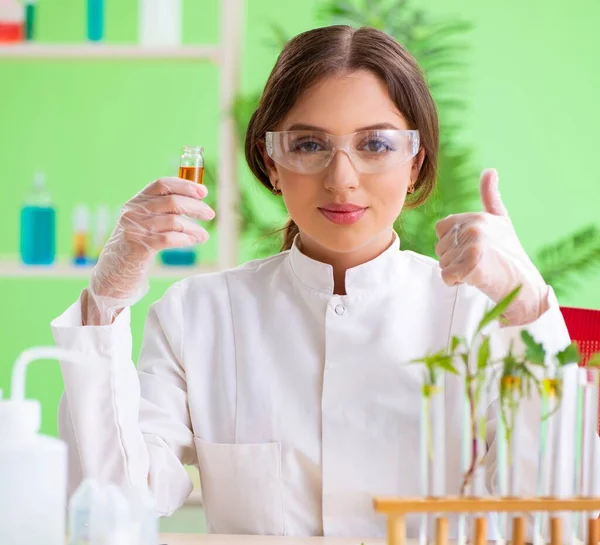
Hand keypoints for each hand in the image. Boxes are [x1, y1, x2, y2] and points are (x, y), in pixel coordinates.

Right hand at [85, 177, 214, 324]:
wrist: (113, 272)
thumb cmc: (135, 245)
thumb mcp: (143, 222)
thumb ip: (161, 210)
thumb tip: (194, 201)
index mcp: (136, 201)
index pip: (162, 184)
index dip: (185, 185)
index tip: (203, 191)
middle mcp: (133, 211)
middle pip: (172, 201)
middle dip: (196, 207)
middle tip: (210, 214)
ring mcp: (135, 228)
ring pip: (174, 221)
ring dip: (194, 228)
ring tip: (203, 236)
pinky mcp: (138, 246)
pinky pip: (168, 239)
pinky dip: (184, 239)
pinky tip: (191, 242)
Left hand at [434, 169, 548, 325]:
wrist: (524, 285)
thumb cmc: (508, 254)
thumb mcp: (501, 221)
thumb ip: (491, 197)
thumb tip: (489, 170)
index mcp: (476, 216)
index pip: (441, 229)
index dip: (452, 243)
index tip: (473, 248)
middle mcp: (474, 227)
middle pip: (440, 247)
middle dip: (453, 259)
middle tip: (478, 262)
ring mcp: (473, 245)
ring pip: (442, 263)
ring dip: (456, 272)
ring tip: (479, 269)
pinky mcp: (471, 265)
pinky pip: (446, 277)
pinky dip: (456, 283)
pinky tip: (475, 279)